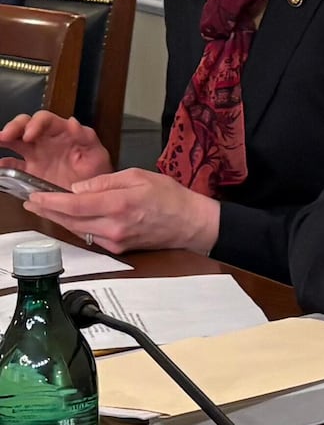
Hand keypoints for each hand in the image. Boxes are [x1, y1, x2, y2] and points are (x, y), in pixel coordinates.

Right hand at [0, 112, 111, 187]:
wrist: (93, 194)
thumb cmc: (97, 170)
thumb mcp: (97, 153)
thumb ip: (86, 137)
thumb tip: (72, 122)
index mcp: (63, 133)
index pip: (45, 120)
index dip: (35, 123)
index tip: (29, 134)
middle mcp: (46, 141)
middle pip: (25, 125)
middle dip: (14, 127)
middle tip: (5, 136)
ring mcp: (36, 155)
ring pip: (15, 141)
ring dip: (4, 140)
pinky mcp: (29, 172)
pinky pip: (11, 165)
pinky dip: (3, 165)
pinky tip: (0, 168)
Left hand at [24, 169, 220, 255]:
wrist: (190, 223)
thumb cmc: (170, 196)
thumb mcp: (139, 176)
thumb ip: (107, 180)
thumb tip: (80, 187)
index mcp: (120, 204)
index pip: (75, 205)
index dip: (51, 201)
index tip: (35, 196)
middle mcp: (114, 227)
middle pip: (71, 221)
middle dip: (49, 211)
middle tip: (33, 202)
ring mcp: (115, 241)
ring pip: (78, 230)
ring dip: (61, 220)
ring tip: (47, 209)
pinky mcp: (118, 249)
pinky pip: (91, 237)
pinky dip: (79, 226)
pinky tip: (73, 218)